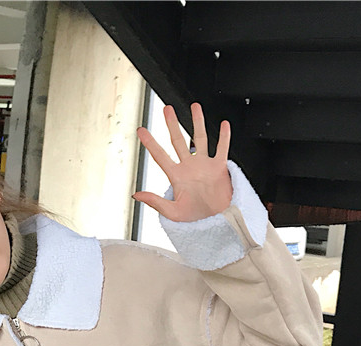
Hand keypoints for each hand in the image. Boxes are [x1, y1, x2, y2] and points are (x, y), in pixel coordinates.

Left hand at [133, 103, 232, 222]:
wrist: (215, 223)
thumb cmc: (195, 219)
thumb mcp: (172, 212)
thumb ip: (155, 202)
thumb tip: (136, 194)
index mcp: (176, 177)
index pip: (160, 155)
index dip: (150, 143)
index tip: (141, 130)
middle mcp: (189, 168)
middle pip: (178, 141)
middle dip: (172, 124)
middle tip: (166, 109)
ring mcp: (204, 166)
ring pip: (200, 138)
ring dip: (197, 122)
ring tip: (195, 107)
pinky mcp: (219, 168)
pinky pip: (222, 149)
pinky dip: (224, 137)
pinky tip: (223, 125)